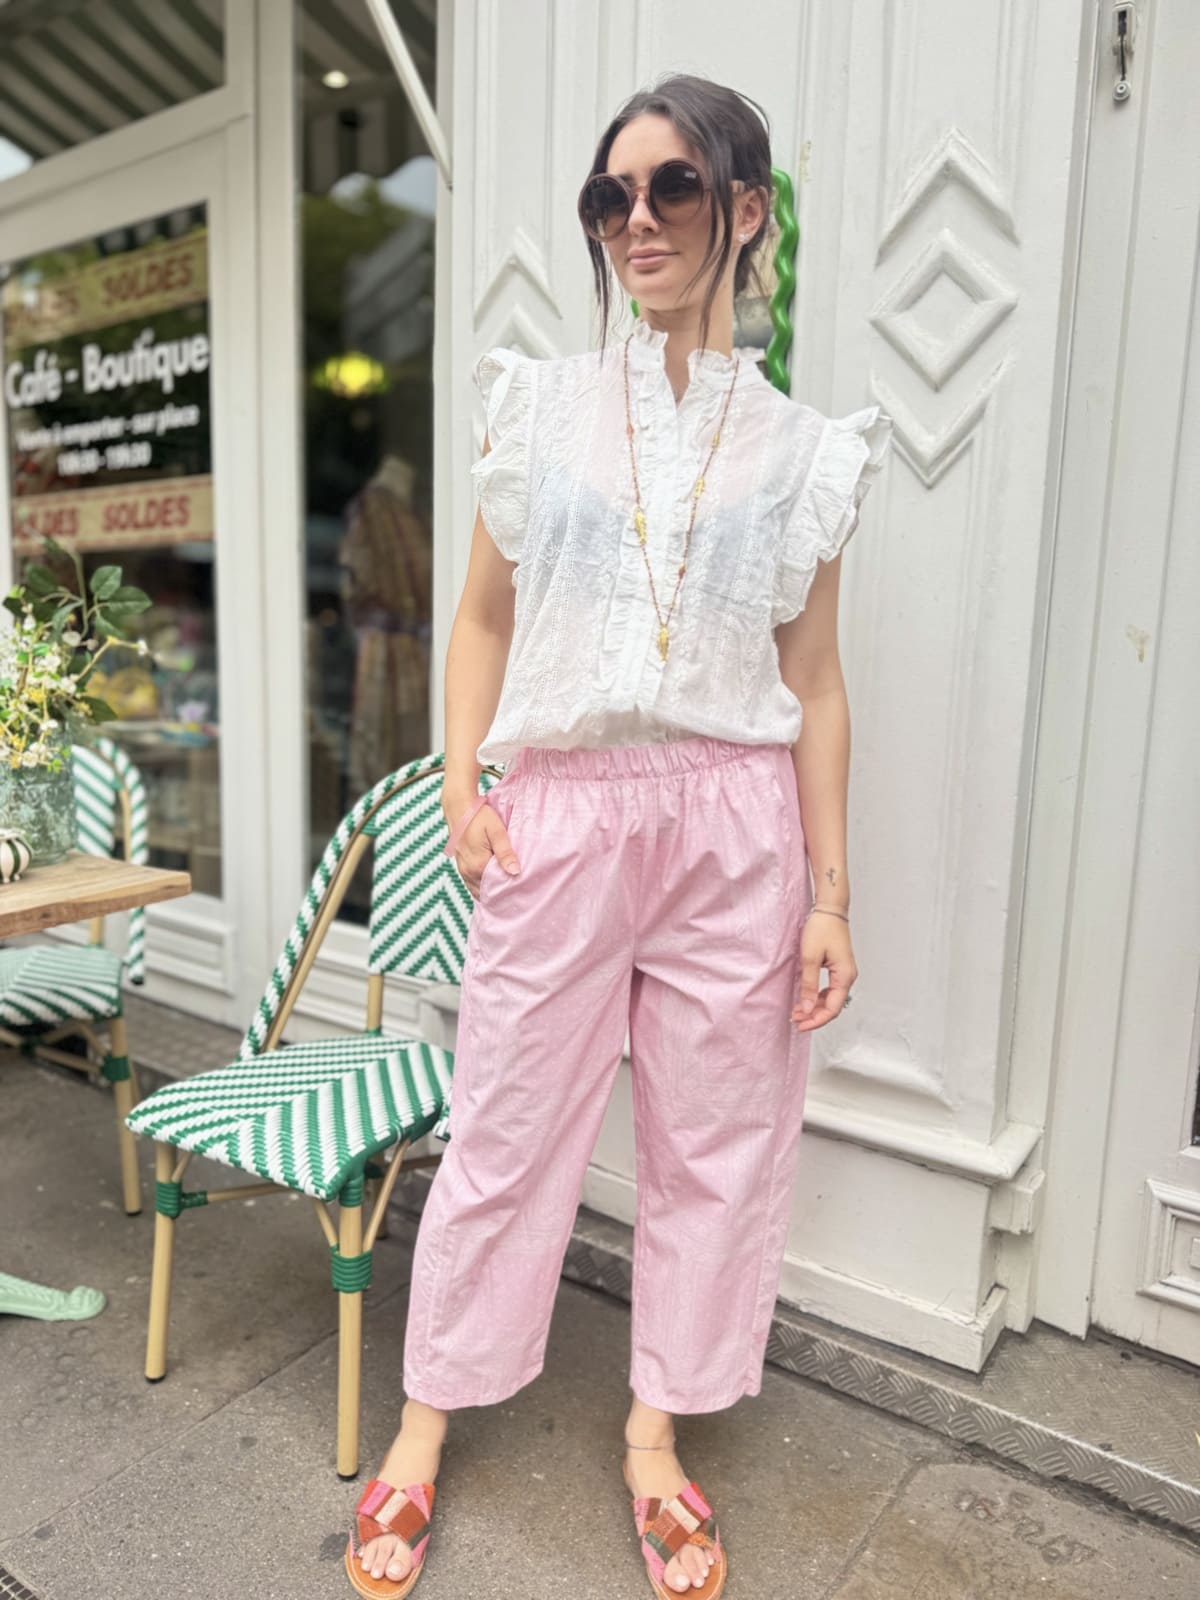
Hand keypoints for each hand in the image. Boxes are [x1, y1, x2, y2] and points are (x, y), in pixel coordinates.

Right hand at [453, 801, 520, 900]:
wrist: (458, 806)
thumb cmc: (478, 816)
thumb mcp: (496, 831)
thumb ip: (505, 852)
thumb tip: (515, 872)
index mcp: (478, 865)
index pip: (496, 888)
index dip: (508, 891)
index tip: (521, 893)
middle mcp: (468, 871)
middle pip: (486, 892)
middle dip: (499, 894)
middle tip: (516, 896)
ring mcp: (463, 869)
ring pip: (478, 889)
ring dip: (490, 892)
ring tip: (506, 893)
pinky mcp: (461, 865)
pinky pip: (472, 883)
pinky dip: (482, 887)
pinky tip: (492, 886)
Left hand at [791, 910, 856, 1029]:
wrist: (829, 909)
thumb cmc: (822, 928)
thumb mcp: (810, 958)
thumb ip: (809, 985)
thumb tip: (807, 1007)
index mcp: (844, 976)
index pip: (833, 1008)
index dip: (816, 1020)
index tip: (801, 1024)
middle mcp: (847, 976)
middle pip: (833, 1006)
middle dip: (814, 1015)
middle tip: (795, 1019)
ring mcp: (844, 972)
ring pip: (831, 998)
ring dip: (815, 1007)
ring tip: (797, 1010)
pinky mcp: (838, 968)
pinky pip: (829, 989)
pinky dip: (817, 996)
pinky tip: (805, 998)